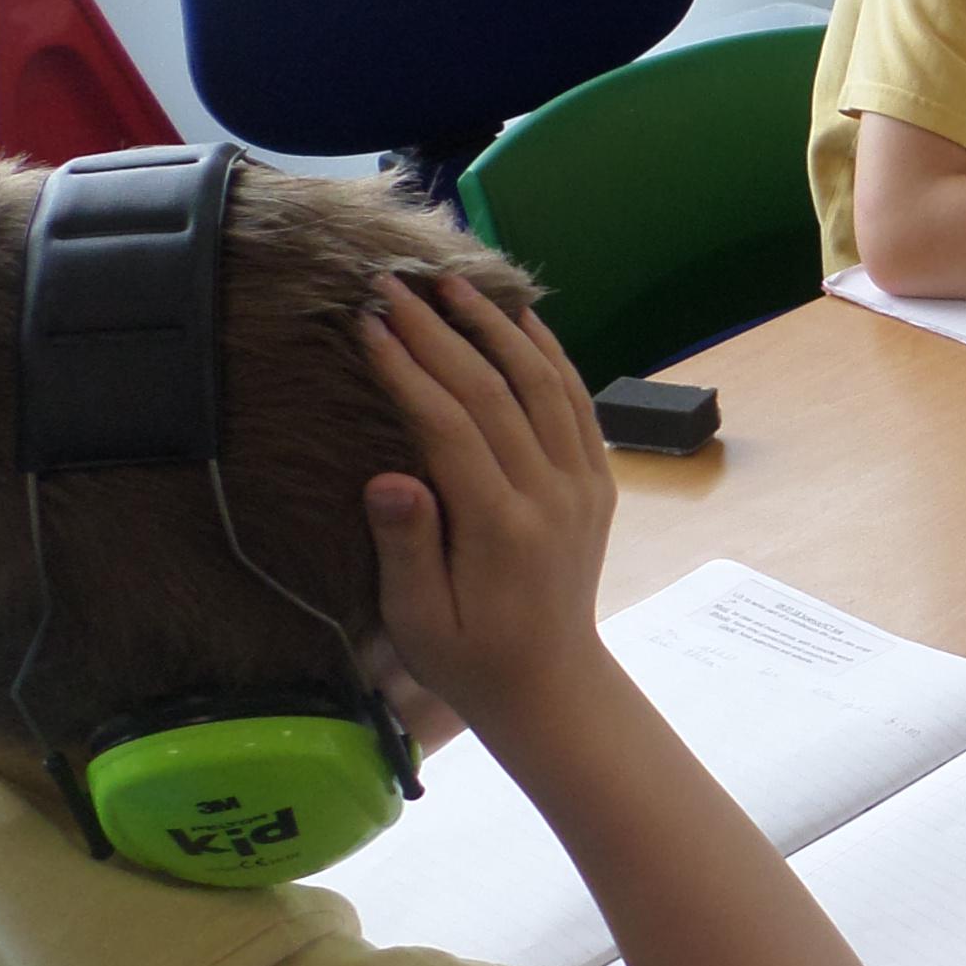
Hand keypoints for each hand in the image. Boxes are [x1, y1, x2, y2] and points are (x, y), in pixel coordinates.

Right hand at [356, 275, 618, 730]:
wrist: (550, 682)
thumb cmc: (467, 657)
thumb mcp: (418, 620)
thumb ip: (406, 547)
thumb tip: (387, 478)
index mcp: (500, 529)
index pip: (450, 425)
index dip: (407, 368)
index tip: (367, 323)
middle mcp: (551, 496)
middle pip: (494, 391)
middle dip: (439, 331)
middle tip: (391, 284)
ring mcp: (583, 484)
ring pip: (543, 383)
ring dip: (496, 326)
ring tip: (451, 282)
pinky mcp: (597, 481)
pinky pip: (576, 402)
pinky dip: (550, 353)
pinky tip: (520, 318)